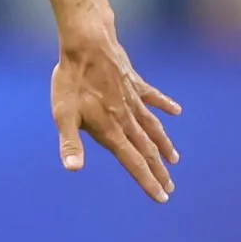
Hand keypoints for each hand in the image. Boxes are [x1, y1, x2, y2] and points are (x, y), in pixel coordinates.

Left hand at [50, 31, 180, 202]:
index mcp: (111, 130)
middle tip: (171, 188)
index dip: (147, 181)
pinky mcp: (134, 82)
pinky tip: (177, 111)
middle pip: (147, 150)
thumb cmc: (71, 80)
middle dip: (158, 171)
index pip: (133, 162)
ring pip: (153, 128)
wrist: (87, 44)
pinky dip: (165, 105)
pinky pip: (153, 97)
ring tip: (175, 160)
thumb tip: (73, 169)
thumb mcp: (63, 114)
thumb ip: (70, 142)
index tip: (162, 198)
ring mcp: (133, 100)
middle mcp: (126, 118)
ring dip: (164, 145)